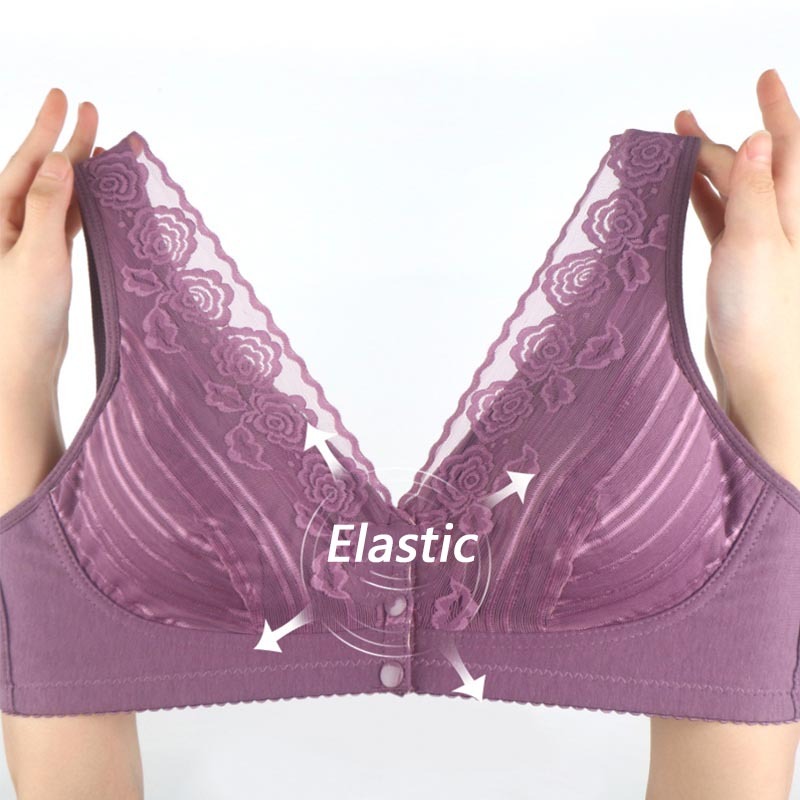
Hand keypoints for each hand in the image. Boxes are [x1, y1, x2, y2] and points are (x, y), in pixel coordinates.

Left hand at [0, 88, 100, 395]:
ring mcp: (28, 242)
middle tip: (89, 109)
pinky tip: (100, 193)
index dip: (46, 129)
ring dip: (81, 173)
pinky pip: (68, 221)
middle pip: (42, 173)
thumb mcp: (36, 256)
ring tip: (103, 148)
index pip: (26, 163)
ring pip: (59, 196)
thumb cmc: (21, 317)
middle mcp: (7, 225)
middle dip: (66, 141)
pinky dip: (85, 204)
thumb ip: (46, 206)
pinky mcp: (47, 262)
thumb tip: (57, 161)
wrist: (22, 368)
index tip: (64, 97)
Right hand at [674, 68, 799, 489]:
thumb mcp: (760, 243)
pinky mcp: (738, 271)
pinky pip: (720, 223)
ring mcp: (760, 248)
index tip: (763, 76)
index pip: (791, 146)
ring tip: (679, 145)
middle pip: (760, 165)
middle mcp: (785, 225)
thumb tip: (763, 138)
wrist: (760, 382)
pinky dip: (700, 203)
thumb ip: (759, 190)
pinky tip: (682, 192)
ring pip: (736, 193)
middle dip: (730, 136)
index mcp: (798, 213)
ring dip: (708, 167)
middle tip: (688, 119)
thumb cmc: (765, 320)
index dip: (778, 109)